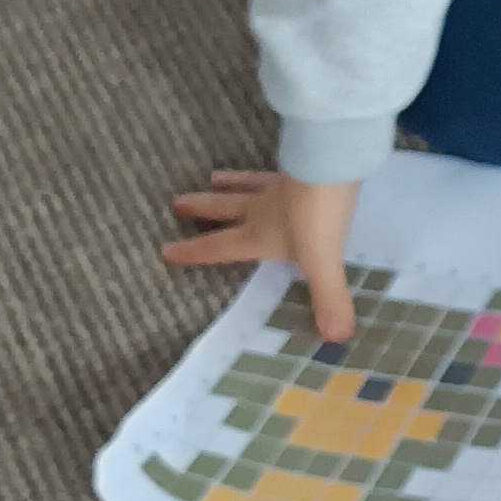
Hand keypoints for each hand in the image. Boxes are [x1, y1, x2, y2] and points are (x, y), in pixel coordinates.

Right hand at [162, 168, 361, 343]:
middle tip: (178, 202)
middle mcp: (263, 208)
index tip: (166, 251)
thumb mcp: (322, 262)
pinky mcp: (301, 165)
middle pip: (226, 207)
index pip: (220, 247)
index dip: (195, 252)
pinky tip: (279, 167)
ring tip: (213, 177)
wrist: (331, 163)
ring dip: (230, 182)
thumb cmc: (318, 215)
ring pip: (247, 183)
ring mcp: (280, 184)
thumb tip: (335, 337)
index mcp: (259, 234)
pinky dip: (271, 170)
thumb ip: (327, 298)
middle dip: (202, 208)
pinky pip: (279, 169)